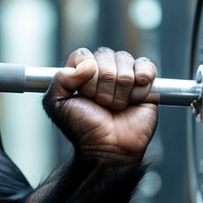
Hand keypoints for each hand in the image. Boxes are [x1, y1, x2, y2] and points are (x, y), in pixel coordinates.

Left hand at [43, 47, 158, 161]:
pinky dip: (140, 83)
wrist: (109, 148)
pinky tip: (134, 99)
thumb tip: (87, 64)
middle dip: (102, 85)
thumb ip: (59, 80)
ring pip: (125, 61)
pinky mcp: (145, 82)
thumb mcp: (57, 105)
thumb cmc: (83, 128)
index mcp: (80, 73)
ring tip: (115, 106)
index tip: (84, 93)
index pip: (83, 55)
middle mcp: (102, 71)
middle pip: (105, 55)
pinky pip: (146, 66)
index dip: (85, 73)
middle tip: (101, 104)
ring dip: (119, 89)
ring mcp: (124, 75)